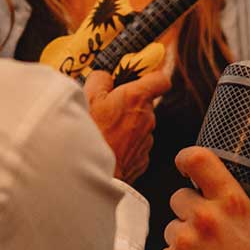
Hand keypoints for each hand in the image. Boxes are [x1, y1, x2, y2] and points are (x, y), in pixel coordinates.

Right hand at [84, 59, 170, 181]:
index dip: (152, 78)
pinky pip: (136, 145)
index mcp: (136, 98)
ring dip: (126, 126)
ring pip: (140, 126)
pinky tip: (109, 148)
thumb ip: (100, 79)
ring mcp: (147, 140)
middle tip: (107, 111)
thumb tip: (106, 77)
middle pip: (144, 105)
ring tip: (104, 133)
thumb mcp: (87, 97)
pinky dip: (125, 144)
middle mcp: (147, 118)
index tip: (139, 79)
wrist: (90, 172)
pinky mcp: (143, 159)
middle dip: (129, 105)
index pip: (161, 80)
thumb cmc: (90, 133)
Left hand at [157, 146, 249, 249]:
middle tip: (206, 236)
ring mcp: (185, 241)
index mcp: (232, 203)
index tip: (182, 163)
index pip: (200, 159)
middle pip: (179, 197)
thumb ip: (227, 206)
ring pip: (170, 228)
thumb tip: (203, 192)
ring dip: (182, 242)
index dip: (186, 158)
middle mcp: (206, 216)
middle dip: (188, 213)